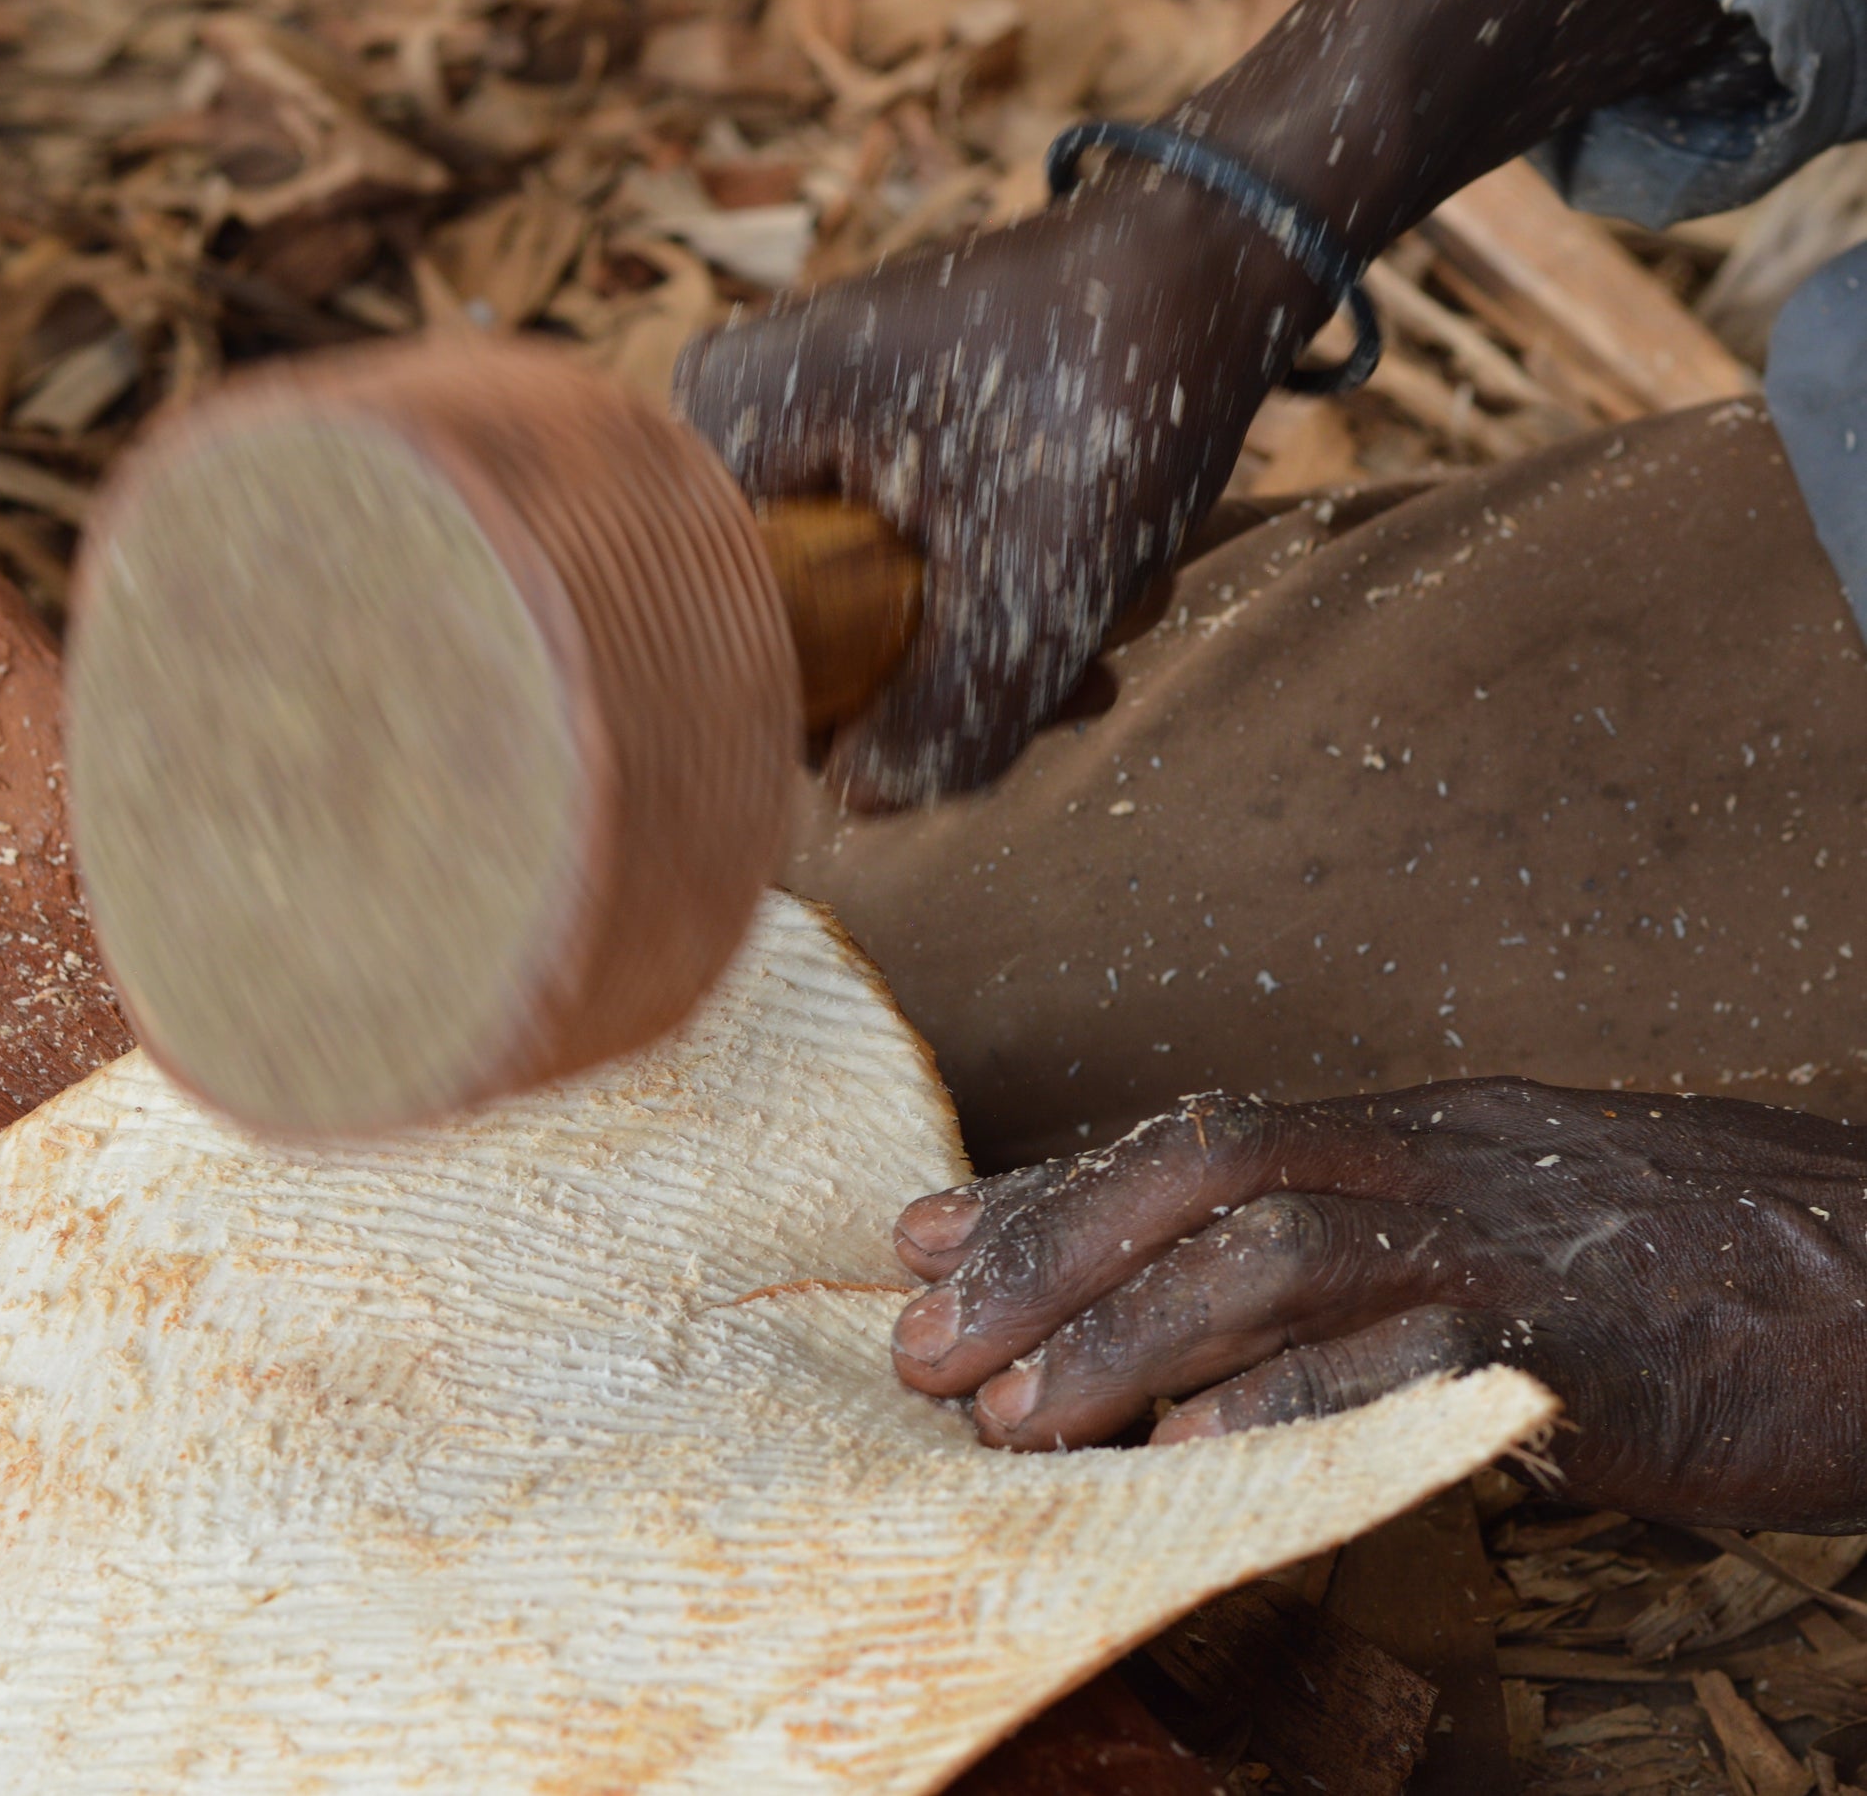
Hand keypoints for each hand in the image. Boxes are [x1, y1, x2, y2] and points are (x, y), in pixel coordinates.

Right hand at [675, 173, 1312, 807]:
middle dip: (949, 678)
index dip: (844, 710)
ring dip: (999, 647)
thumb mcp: (1038, 579)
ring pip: (873, 611)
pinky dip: (1002, 599)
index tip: (965, 720)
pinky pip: (911, 568)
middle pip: (809, 628)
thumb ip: (948, 716)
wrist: (1215, 258)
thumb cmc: (1121, 384)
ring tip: (1112, 620)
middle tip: (1073, 678)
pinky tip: (1099, 597)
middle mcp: (744, 418)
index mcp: (730, 420)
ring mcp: (811, 429)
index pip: (734, 629)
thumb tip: (866, 800)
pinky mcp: (876, 443)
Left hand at [888, 1080, 1866, 1530]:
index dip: (1046, 1187)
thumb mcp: (1494, 1218)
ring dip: (1122, 1335)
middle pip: (1203, 1171)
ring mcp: (1505, 1242)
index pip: (1192, 1138)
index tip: (922, 1240)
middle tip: (920, 1343)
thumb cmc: (1673, 1261)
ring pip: (1278, 1258)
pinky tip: (1185, 1462)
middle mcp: (1435, 1160)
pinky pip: (1405, 1365)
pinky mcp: (1578, 1345)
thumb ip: (1350, 1248)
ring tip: (1005, 1417)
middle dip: (1045, 1253)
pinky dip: (1281, 1411)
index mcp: (1408, 1131)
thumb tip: (1193, 1317)